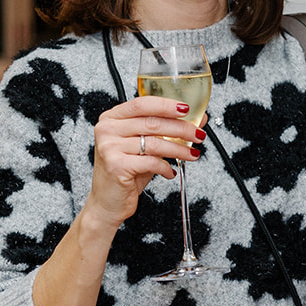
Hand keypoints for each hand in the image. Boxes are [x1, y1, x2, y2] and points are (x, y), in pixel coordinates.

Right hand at [85, 97, 204, 227]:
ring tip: (192, 154)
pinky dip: (166, 167)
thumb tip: (198, 118)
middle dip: (181, 128)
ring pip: (155, 143)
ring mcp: (109, 147)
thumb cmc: (126, 171)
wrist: (107, 201)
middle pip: (152, 122)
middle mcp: (107, 129)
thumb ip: (166, 129)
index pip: (142, 103)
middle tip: (198, 134)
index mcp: (112, 118)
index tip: (186, 109)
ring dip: (179, 149)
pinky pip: (151, 162)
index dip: (166, 105)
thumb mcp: (145, 146)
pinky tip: (170, 172)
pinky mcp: (116, 166)